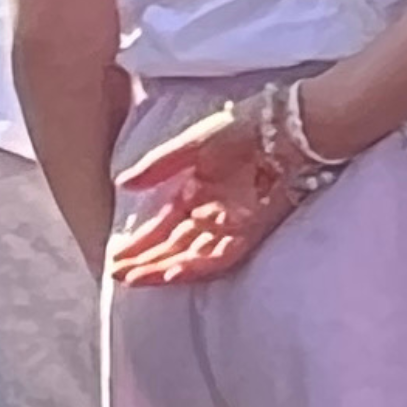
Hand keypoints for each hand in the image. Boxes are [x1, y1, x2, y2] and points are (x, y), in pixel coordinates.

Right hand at [110, 89, 320, 285]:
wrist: (292, 126)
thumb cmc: (246, 127)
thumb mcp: (192, 144)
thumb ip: (159, 165)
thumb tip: (122, 184)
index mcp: (197, 194)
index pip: (163, 226)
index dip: (140, 243)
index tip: (115, 258)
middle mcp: (213, 213)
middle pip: (176, 246)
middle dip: (146, 262)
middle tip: (116, 275)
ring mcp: (234, 223)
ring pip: (194, 255)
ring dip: (163, 268)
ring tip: (134, 280)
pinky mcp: (255, 229)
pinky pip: (224, 254)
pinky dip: (198, 265)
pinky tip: (173, 274)